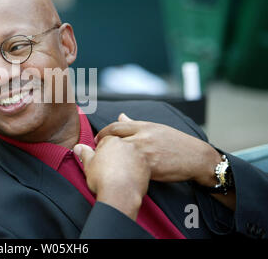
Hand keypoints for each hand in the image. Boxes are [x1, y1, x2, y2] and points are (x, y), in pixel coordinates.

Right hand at [74, 136, 149, 219]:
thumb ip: (85, 153)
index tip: (100, 158)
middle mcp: (128, 144)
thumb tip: (79, 147)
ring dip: (127, 160)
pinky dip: (136, 169)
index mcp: (113, 141)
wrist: (120, 194)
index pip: (106, 140)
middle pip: (121, 145)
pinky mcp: (147, 167)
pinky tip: (129, 177)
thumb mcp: (89, 164)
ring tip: (120, 172)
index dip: (102, 150)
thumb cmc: (103, 179)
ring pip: (132, 154)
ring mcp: (139, 155)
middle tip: (110, 165)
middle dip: (116, 153)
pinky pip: (140, 165)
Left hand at [94, 113, 221, 186]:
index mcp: (144, 126)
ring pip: (119, 152)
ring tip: (103, 165)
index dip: (103, 133)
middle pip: (114, 137)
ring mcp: (147, 150)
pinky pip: (131, 168)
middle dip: (101, 145)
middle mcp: (143, 135)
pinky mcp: (151, 165)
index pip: (116, 126)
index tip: (96, 140)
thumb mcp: (156, 129)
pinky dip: (122, 171)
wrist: (197, 158)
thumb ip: (135, 124)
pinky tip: (118, 175)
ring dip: (109, 159)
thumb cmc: (176, 144)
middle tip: (95, 153)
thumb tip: (120, 116)